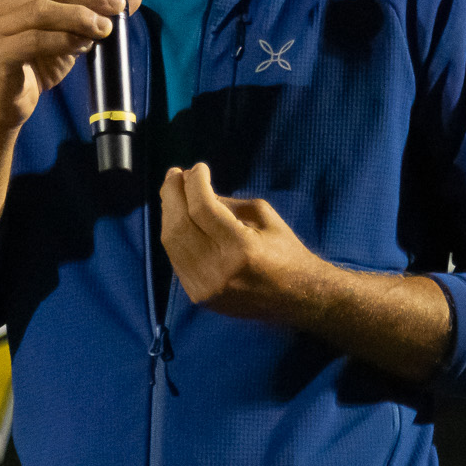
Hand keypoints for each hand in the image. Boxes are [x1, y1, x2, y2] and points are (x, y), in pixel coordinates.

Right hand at [0, 0, 140, 129]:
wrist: (8, 106)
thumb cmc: (39, 67)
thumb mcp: (75, 37)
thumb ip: (98, 15)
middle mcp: (4, 4)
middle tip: (116, 4)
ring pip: (42, 10)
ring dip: (79, 15)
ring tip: (104, 28)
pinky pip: (33, 41)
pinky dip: (63, 40)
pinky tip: (83, 45)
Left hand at [160, 163, 323, 326]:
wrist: (297, 298)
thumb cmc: (285, 250)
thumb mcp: (263, 216)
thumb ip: (225, 202)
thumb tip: (192, 186)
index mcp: (241, 248)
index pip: (202, 208)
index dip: (195, 183)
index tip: (199, 167)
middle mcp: (218, 270)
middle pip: (179, 224)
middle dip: (172, 193)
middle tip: (175, 174)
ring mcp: (206, 287)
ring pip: (172, 242)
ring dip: (169, 213)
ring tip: (173, 192)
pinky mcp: (199, 297)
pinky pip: (177, 258)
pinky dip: (175, 235)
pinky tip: (178, 218)